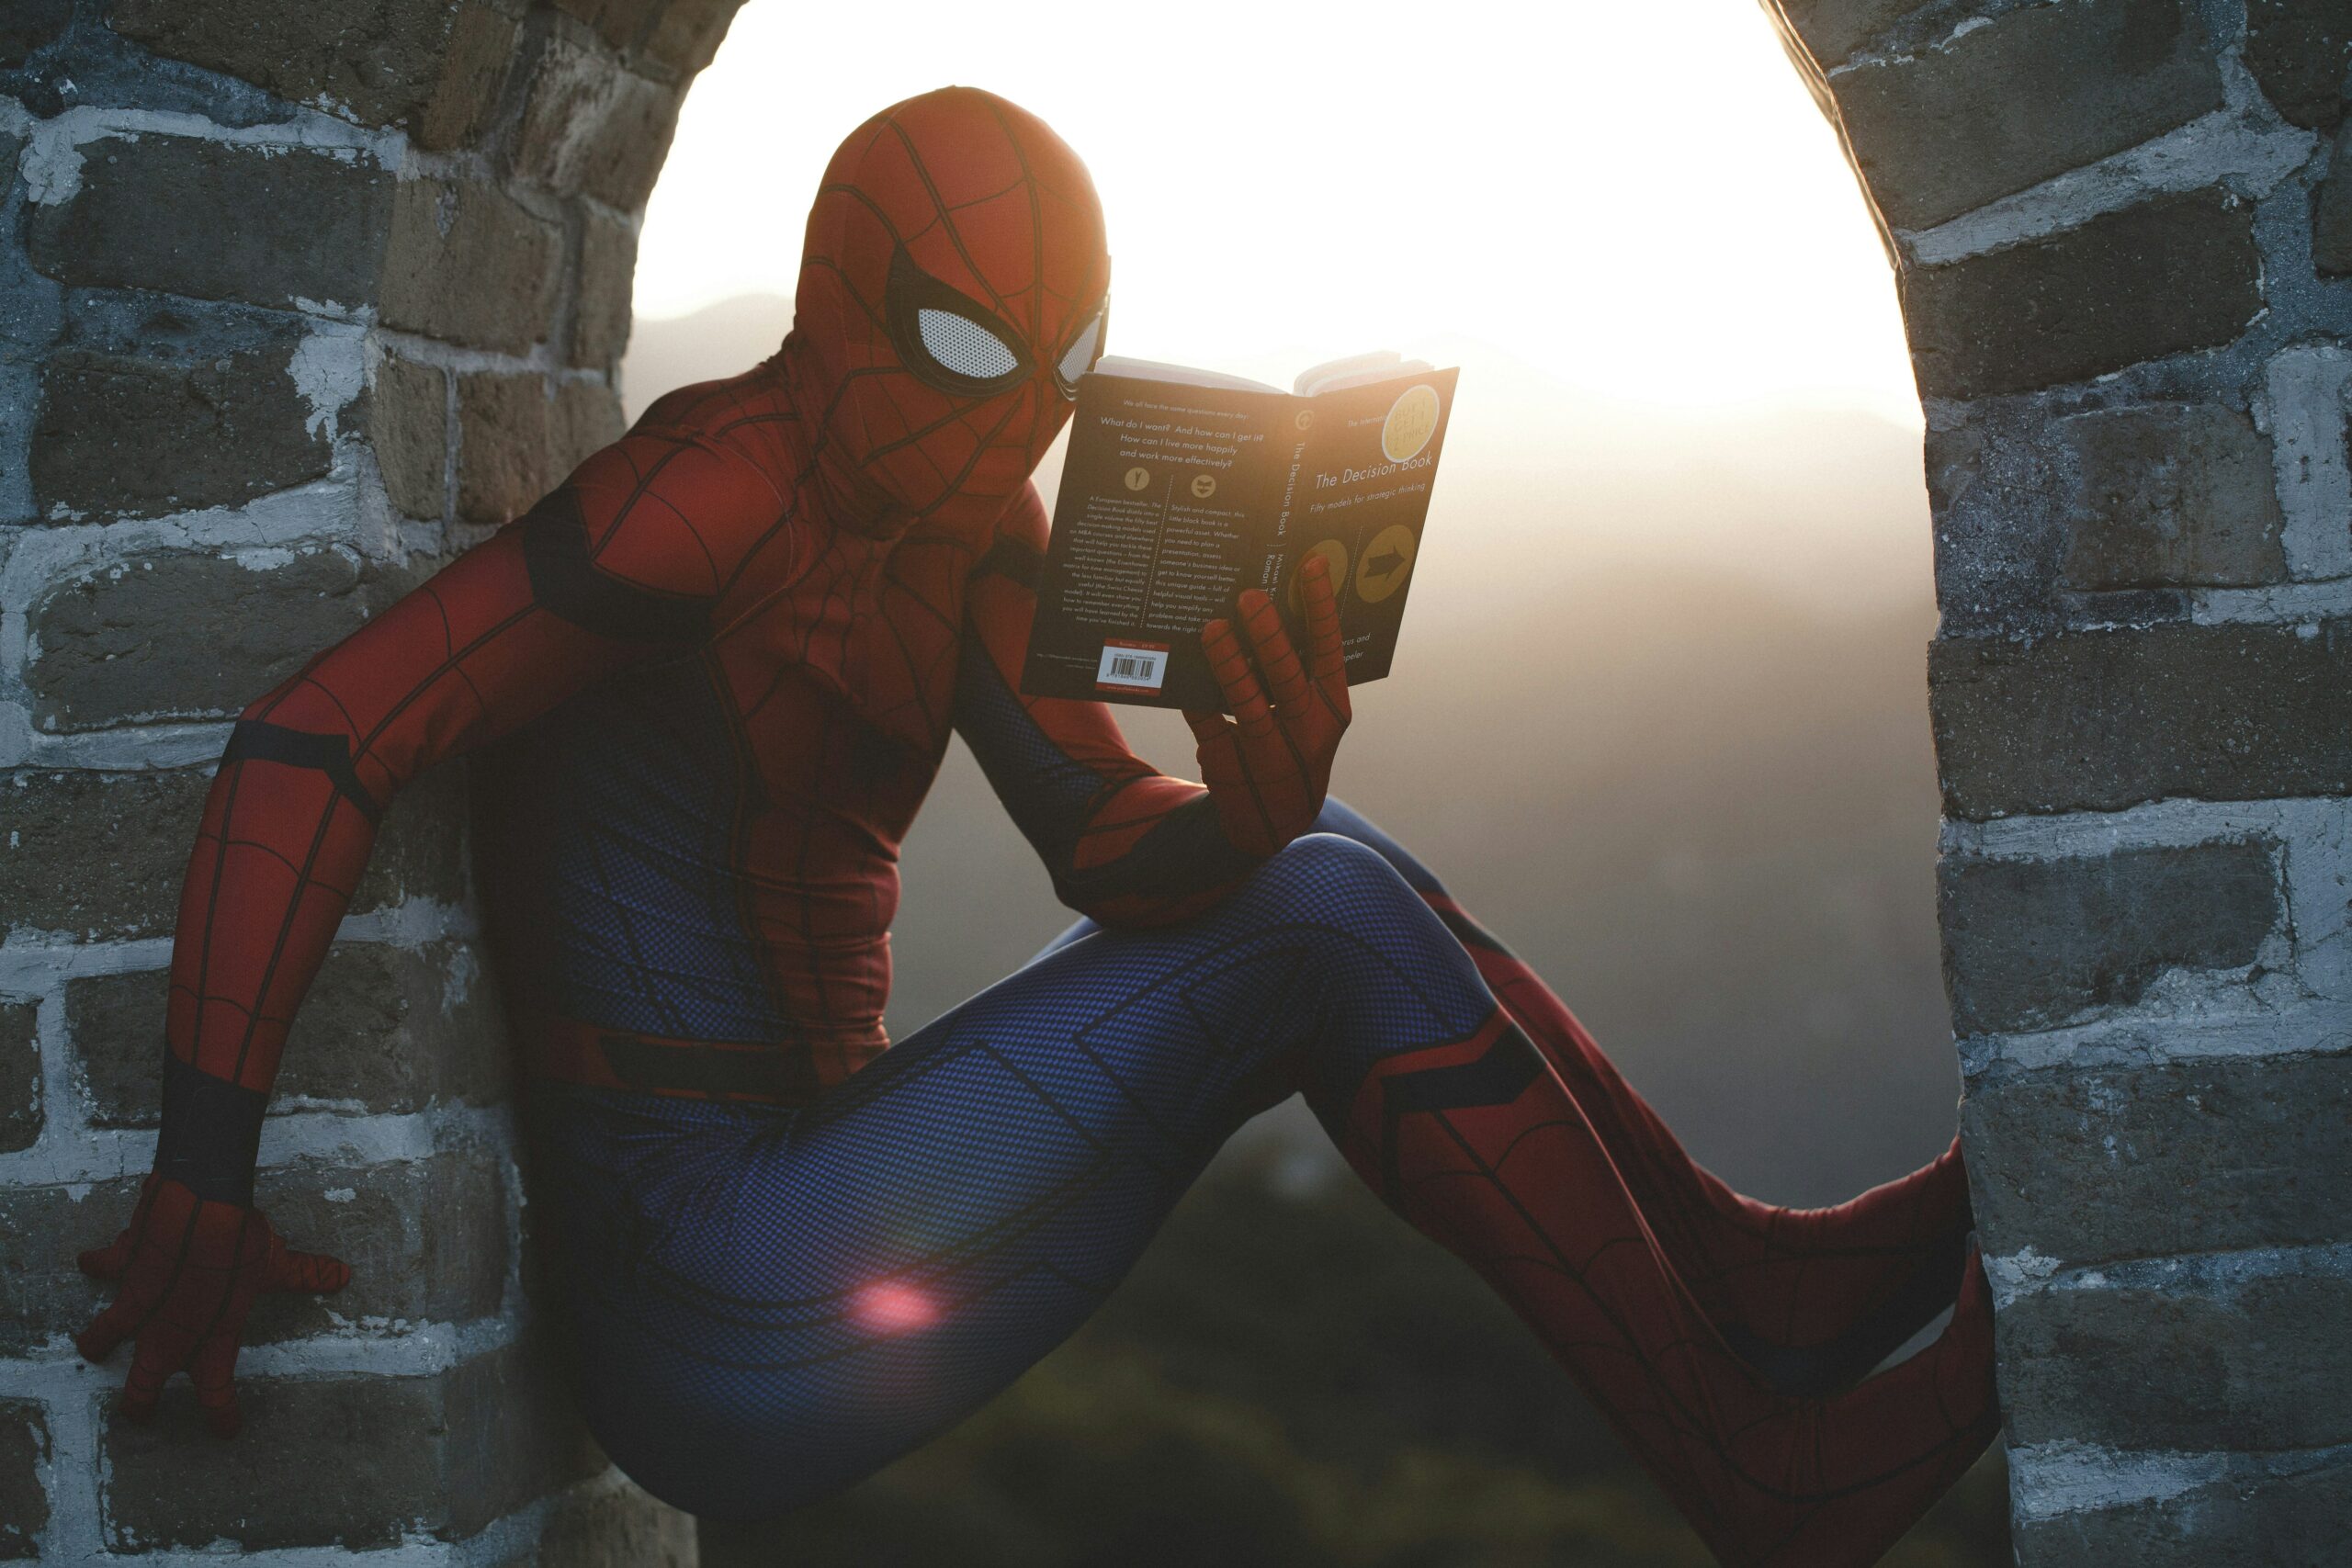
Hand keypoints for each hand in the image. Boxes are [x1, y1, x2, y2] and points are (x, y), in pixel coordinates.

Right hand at [76, 1173, 350, 1436]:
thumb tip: (342, 1277)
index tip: (225, 1431)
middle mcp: (171, 1329)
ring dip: (99, 1340)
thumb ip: (305, 1276)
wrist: (201, 1209)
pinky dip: (98, 1261)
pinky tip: (89, 1260)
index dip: (221, 1414)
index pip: (216, 1389)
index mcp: (211, 1336)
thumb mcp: (277, 1263)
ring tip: (91, 1348)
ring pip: (107, 1333)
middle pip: (145, 1382)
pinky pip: (104, 1265)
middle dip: (139, 1403)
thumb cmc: (242, 1241)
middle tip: (138, 1415)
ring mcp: (140, 1301)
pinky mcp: (122, 1267)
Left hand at [1184, 551, 1351, 856]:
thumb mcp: (1313, 716)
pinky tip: (1183, 663)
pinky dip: (1195, 693)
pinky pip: (1206, 721)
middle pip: (1286, 675)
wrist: (1273, 822)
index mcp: (1331, 709)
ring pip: (1245, 700)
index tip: (1311, 565)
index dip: (1322, 607)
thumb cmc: (1293, 745)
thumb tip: (1267, 609)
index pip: (1329, 650)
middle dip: (1268, 635)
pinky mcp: (1227, 764)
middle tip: (1250, 597)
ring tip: (1213, 628)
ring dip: (1227, 661)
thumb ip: (1301, 671)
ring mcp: (1266, 751)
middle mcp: (1305, 731)